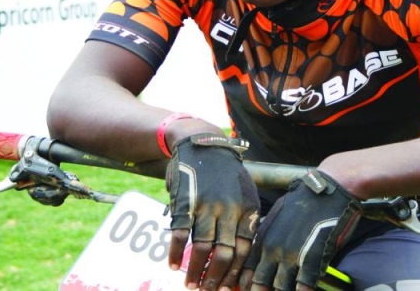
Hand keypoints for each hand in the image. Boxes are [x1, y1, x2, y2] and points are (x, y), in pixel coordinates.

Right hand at [166, 133, 259, 289]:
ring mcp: (207, 206)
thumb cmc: (226, 173)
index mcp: (247, 209)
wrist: (203, 143)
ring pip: (202, 249)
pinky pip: (180, 234)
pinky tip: (172, 265)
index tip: (229, 287)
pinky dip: (176, 253)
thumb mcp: (245, 192)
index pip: (244, 250)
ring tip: (190, 284)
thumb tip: (242, 255)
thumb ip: (245, 219)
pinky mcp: (186, 203)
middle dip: (216, 278)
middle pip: (224, 254)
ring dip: (195, 271)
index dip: (235, 272)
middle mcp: (229, 210)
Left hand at [240, 171, 361, 290]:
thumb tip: (262, 251)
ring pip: (280, 288)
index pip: (246, 271)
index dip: (246, 285)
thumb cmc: (304, 201)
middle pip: (260, 284)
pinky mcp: (312, 258)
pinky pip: (304, 285)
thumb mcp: (277, 215)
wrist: (328, 190)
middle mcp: (273, 249)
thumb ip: (267, 236)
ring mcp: (292, 255)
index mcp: (262, 238)